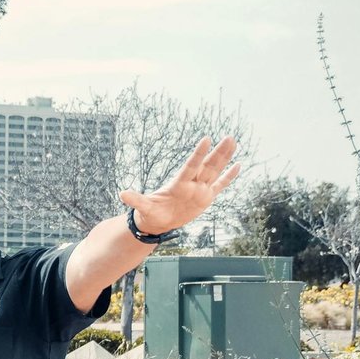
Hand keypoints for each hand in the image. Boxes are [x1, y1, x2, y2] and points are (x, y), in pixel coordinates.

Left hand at [119, 136, 239, 235]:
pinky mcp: (206, 198)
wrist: (158, 221)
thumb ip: (136, 200)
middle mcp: (192, 184)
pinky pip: (220, 185)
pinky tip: (237, 165)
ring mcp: (200, 190)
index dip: (198, 154)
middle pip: (208, 166)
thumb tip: (122, 194)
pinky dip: (229, 177)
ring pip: (215, 171)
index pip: (190, 167)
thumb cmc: (150, 212)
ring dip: (224, 158)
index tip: (206, 139)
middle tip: (228, 137)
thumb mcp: (144, 208)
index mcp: (179, 185)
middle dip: (218, 153)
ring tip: (233, 142)